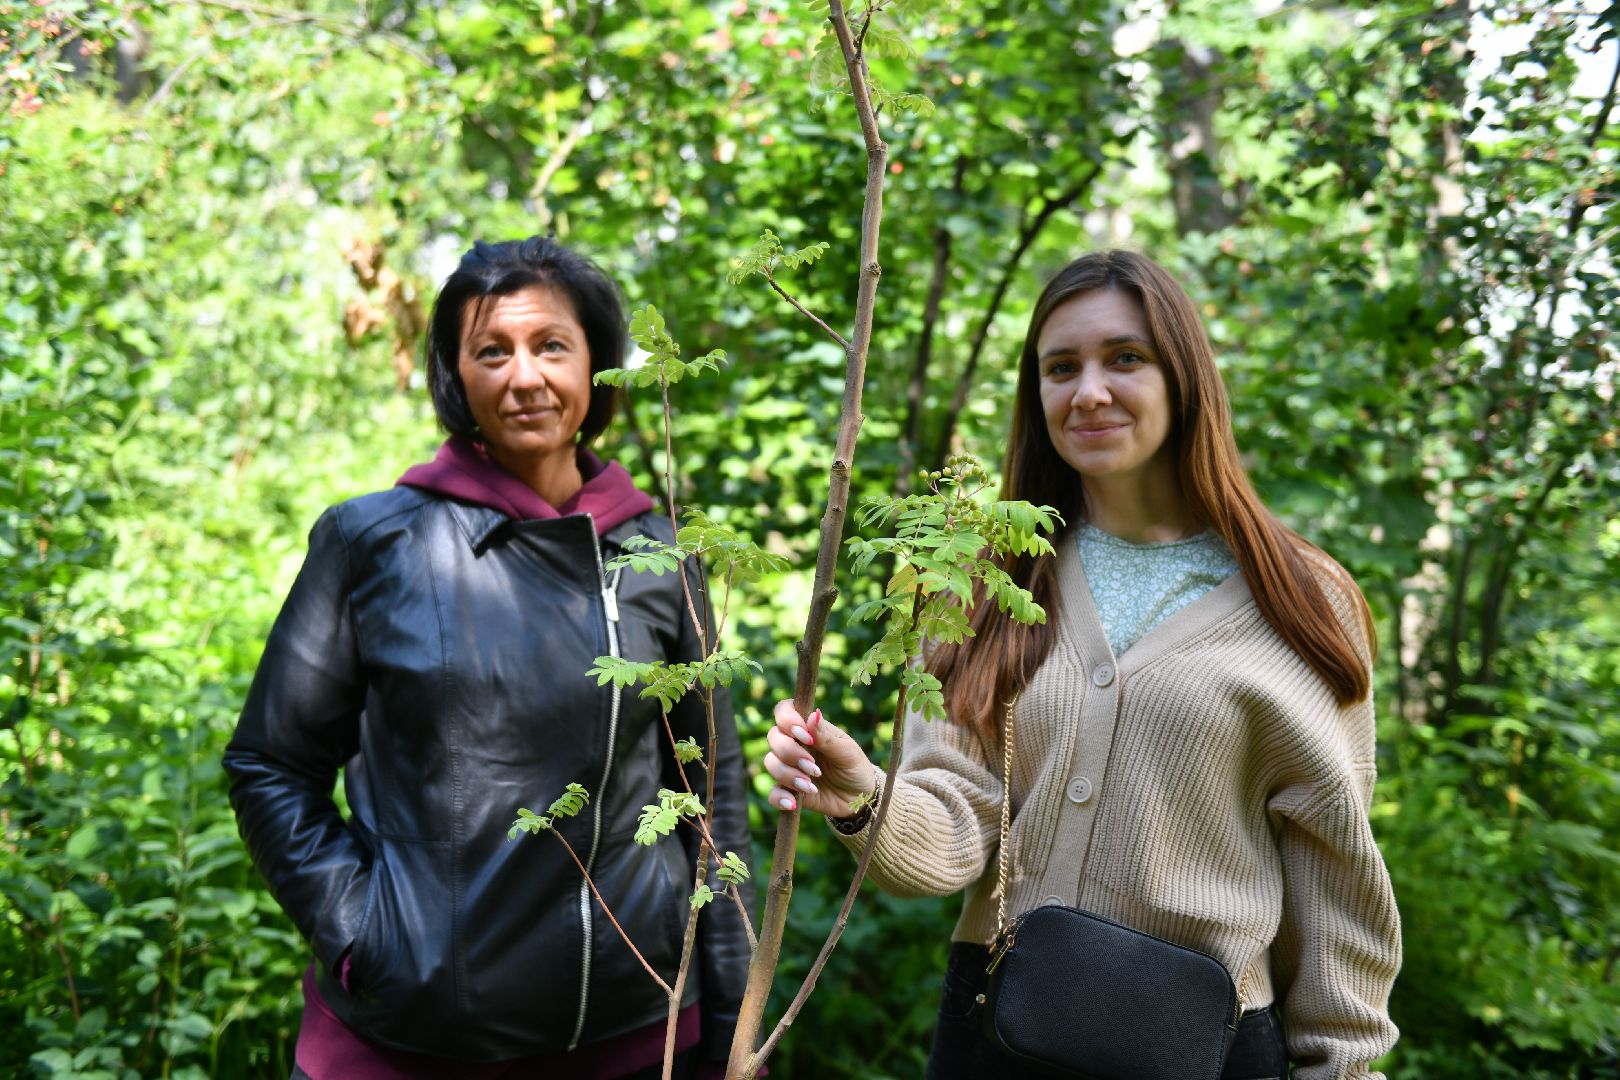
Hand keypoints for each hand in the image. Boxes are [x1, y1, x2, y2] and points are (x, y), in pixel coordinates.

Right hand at [763, 700, 878, 817]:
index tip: (804, 736)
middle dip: (790, 752)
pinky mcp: (788, 790)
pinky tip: (794, 803)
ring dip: (789, 775)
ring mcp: (789, 767)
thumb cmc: (854, 767)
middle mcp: (794, 745)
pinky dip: (781, 798)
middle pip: (773, 737)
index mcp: (808, 729)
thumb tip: (813, 714)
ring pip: (771, 763)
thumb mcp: (846, 751)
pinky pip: (773, 793)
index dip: (787, 719)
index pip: (784, 711)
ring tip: (811, 786)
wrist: (859, 798)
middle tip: (814, 767)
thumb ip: (826, 736)